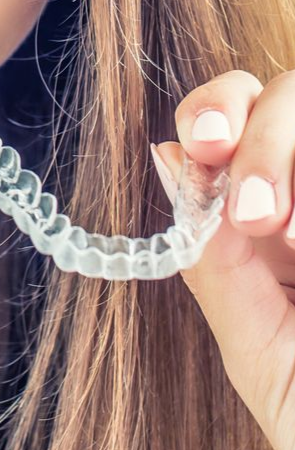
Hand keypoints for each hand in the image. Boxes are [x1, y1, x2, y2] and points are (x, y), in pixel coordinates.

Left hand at [152, 70, 294, 449]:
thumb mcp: (263, 357)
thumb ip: (218, 263)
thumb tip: (168, 158)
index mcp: (278, 222)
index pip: (240, 116)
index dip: (216, 111)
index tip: (198, 146)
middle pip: (292, 93)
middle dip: (263, 131)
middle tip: (251, 208)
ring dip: (293, 157)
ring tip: (288, 235)